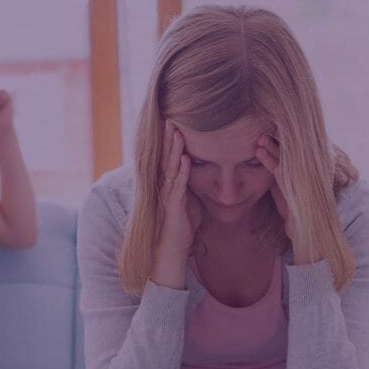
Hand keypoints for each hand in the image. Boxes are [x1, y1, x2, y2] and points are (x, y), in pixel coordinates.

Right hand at [156, 121, 201, 256]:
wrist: (171, 251)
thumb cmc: (181, 227)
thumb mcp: (189, 201)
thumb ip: (192, 185)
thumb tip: (203, 171)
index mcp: (169, 184)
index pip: (168, 157)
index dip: (170, 140)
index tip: (173, 121)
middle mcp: (164, 187)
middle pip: (166, 157)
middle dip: (168, 137)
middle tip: (170, 117)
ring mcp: (167, 196)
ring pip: (170, 168)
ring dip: (174, 150)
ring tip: (177, 132)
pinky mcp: (173, 207)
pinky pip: (178, 186)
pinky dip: (182, 172)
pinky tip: (186, 159)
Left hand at [256, 135, 319, 263]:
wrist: (302, 227)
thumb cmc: (291, 206)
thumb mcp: (283, 186)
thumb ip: (278, 172)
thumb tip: (266, 159)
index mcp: (302, 169)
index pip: (291, 149)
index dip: (280, 139)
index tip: (270, 128)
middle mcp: (302, 170)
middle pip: (288, 149)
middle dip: (276, 138)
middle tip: (264, 127)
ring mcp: (298, 176)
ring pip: (283, 156)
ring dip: (270, 145)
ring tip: (258, 137)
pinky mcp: (291, 184)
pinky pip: (277, 168)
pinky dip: (267, 159)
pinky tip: (259, 151)